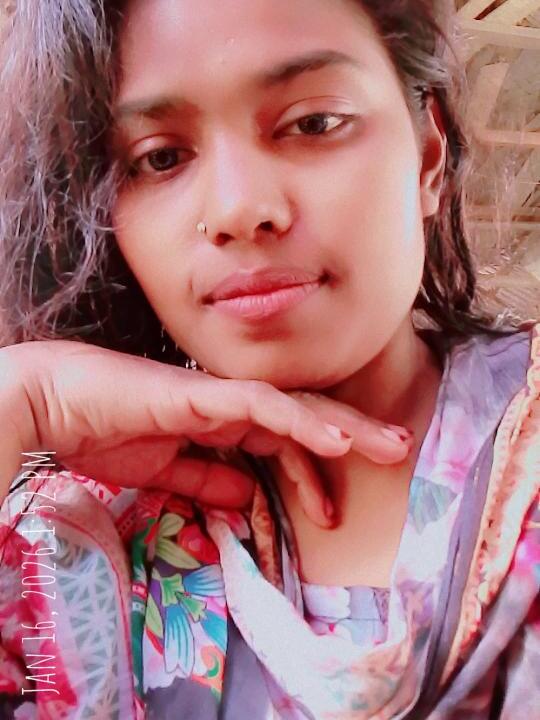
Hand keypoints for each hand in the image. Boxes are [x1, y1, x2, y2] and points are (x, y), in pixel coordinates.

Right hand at [0, 340, 412, 526]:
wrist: (57, 404)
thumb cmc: (104, 432)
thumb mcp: (166, 473)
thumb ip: (207, 483)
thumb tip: (246, 498)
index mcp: (222, 421)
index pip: (281, 442)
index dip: (313, 469)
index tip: (335, 508)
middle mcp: (230, 403)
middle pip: (304, 417)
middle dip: (354, 434)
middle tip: (398, 450)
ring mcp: (219, 393)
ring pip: (295, 407)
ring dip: (343, 425)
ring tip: (387, 444)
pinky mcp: (203, 392)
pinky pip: (262, 405)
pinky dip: (301, 420)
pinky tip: (337, 437)